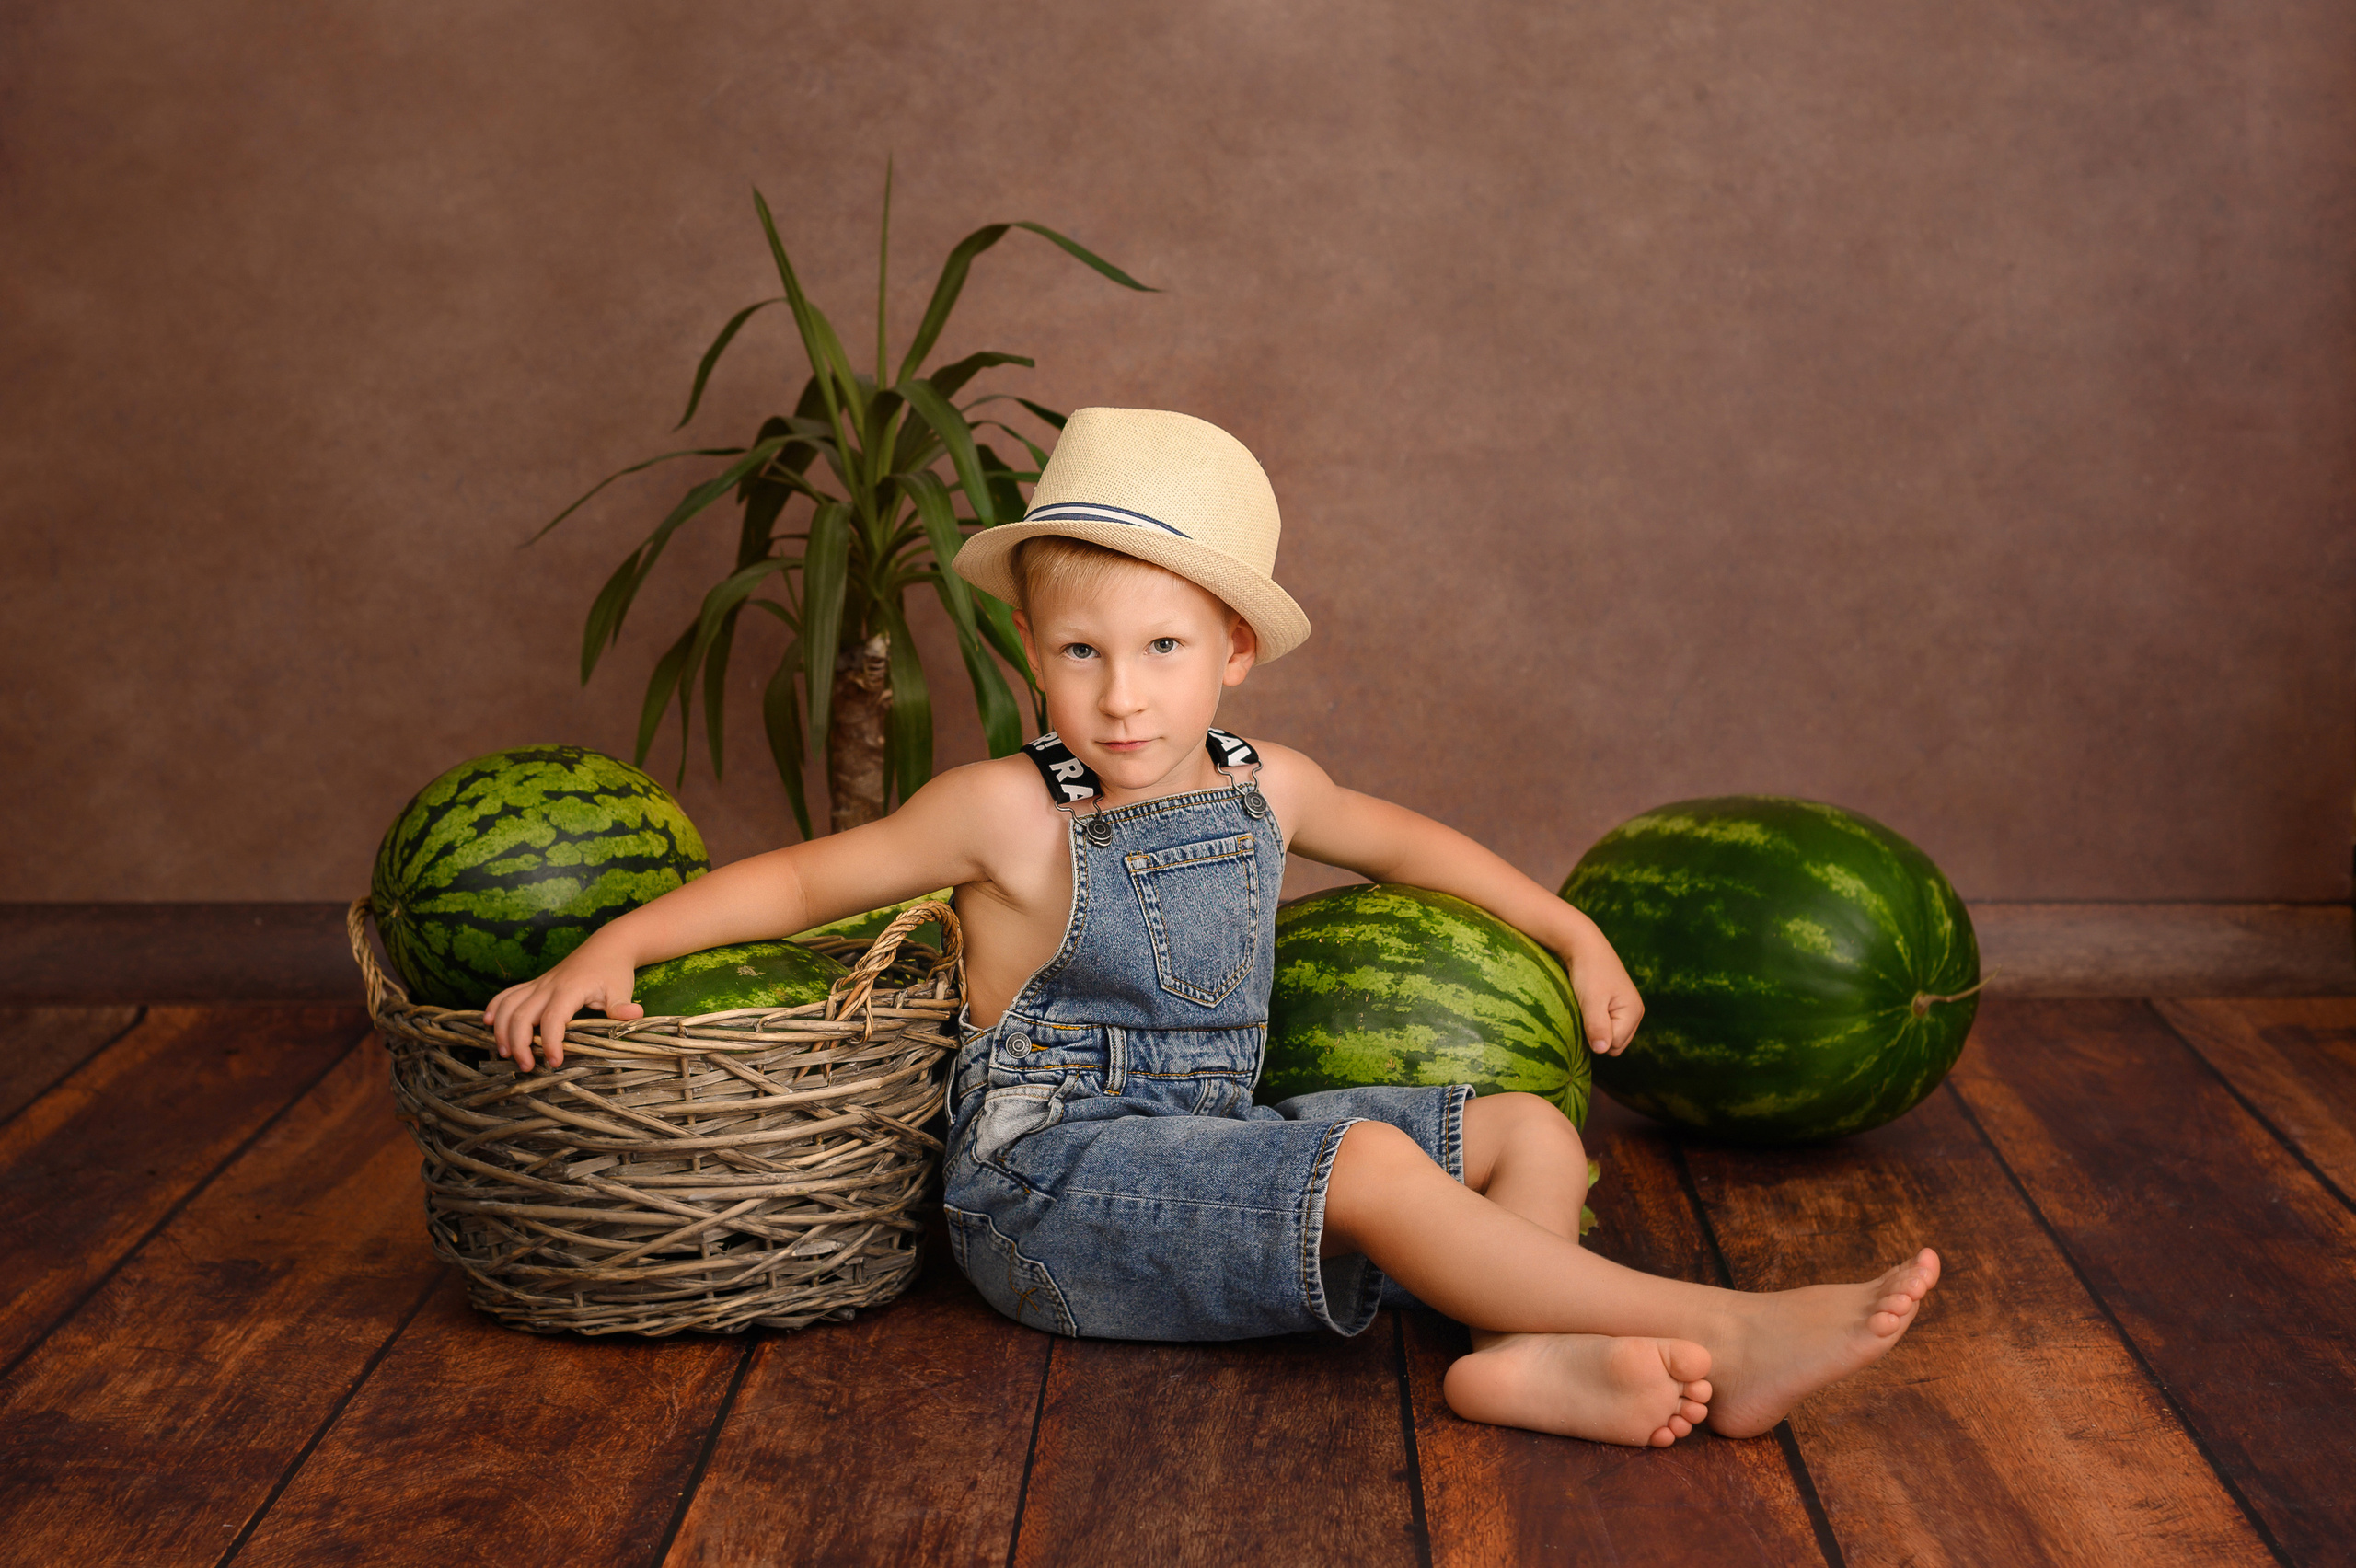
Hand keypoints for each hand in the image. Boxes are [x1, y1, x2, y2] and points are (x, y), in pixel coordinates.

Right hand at [483, 944, 643, 1070]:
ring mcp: (539, 984)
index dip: (551, 1043)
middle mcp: (548, 986)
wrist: (608, 945)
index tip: (555, 1062)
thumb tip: (635, 1016)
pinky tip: (486, 1023)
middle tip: (526, 1066)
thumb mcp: (622, 989)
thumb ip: (621, 1007)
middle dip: (519, 1043)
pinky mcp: (535, 984)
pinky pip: (507, 994)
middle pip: (522, 1015)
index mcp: (569, 990)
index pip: (553, 1019)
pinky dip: (494, 1007)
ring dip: (500, 1028)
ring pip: (508, 1005)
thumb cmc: (614, 971)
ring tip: (504, 1052)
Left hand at [1567, 940, 1643, 1055]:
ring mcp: (1624, 1009)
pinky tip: (1585, 1007)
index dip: (1596, 1036)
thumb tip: (1602, 1050)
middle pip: (1614, 1045)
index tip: (1585, 1015)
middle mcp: (1634, 1013)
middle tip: (1584, 1013)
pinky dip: (1592, 1022)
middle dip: (1597, 1035)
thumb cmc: (1588, 971)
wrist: (1582, 944)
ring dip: (1594, 1029)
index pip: (1614, 1045)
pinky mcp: (1613, 1005)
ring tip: (1584, 1008)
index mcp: (1634, 1012)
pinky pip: (1604, 1026)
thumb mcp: (1591, 1000)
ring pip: (1608, 1037)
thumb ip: (1598, 1026)